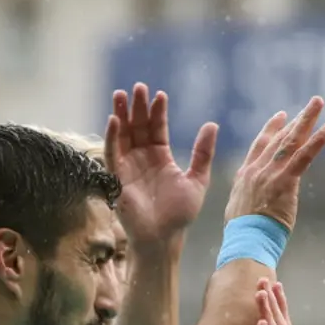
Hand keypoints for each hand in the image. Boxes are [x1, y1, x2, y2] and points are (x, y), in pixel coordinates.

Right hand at [105, 83, 217, 250]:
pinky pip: (112, 152)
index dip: (157, 111)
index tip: (160, 95)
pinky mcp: (116, 177)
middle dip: (137, 106)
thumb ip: (203, 153)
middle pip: (138, 126)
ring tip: (122, 94)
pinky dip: (112, 136)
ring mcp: (128, 166)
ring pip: (122, 134)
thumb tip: (212, 124)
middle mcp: (142, 158)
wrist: (163, 238)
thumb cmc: (179, 214)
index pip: (157, 128)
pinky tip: (114, 119)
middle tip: (138, 87)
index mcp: (161, 157)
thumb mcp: (197, 180)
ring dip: (121, 114)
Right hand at [225, 97, 324, 230]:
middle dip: (296, 119)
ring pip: (292, 141)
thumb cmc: (243, 234)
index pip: (260, 145)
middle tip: (312, 103)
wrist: (245, 240)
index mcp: (246, 175)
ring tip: (318, 103)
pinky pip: (304, 156)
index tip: (282, 116)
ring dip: (307, 119)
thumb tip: (256, 198)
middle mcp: (257, 169)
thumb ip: (249, 196)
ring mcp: (271, 173)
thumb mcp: (239, 208)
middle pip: (279, 138)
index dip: (272, 129)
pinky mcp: (285, 181)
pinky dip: (317, 141)